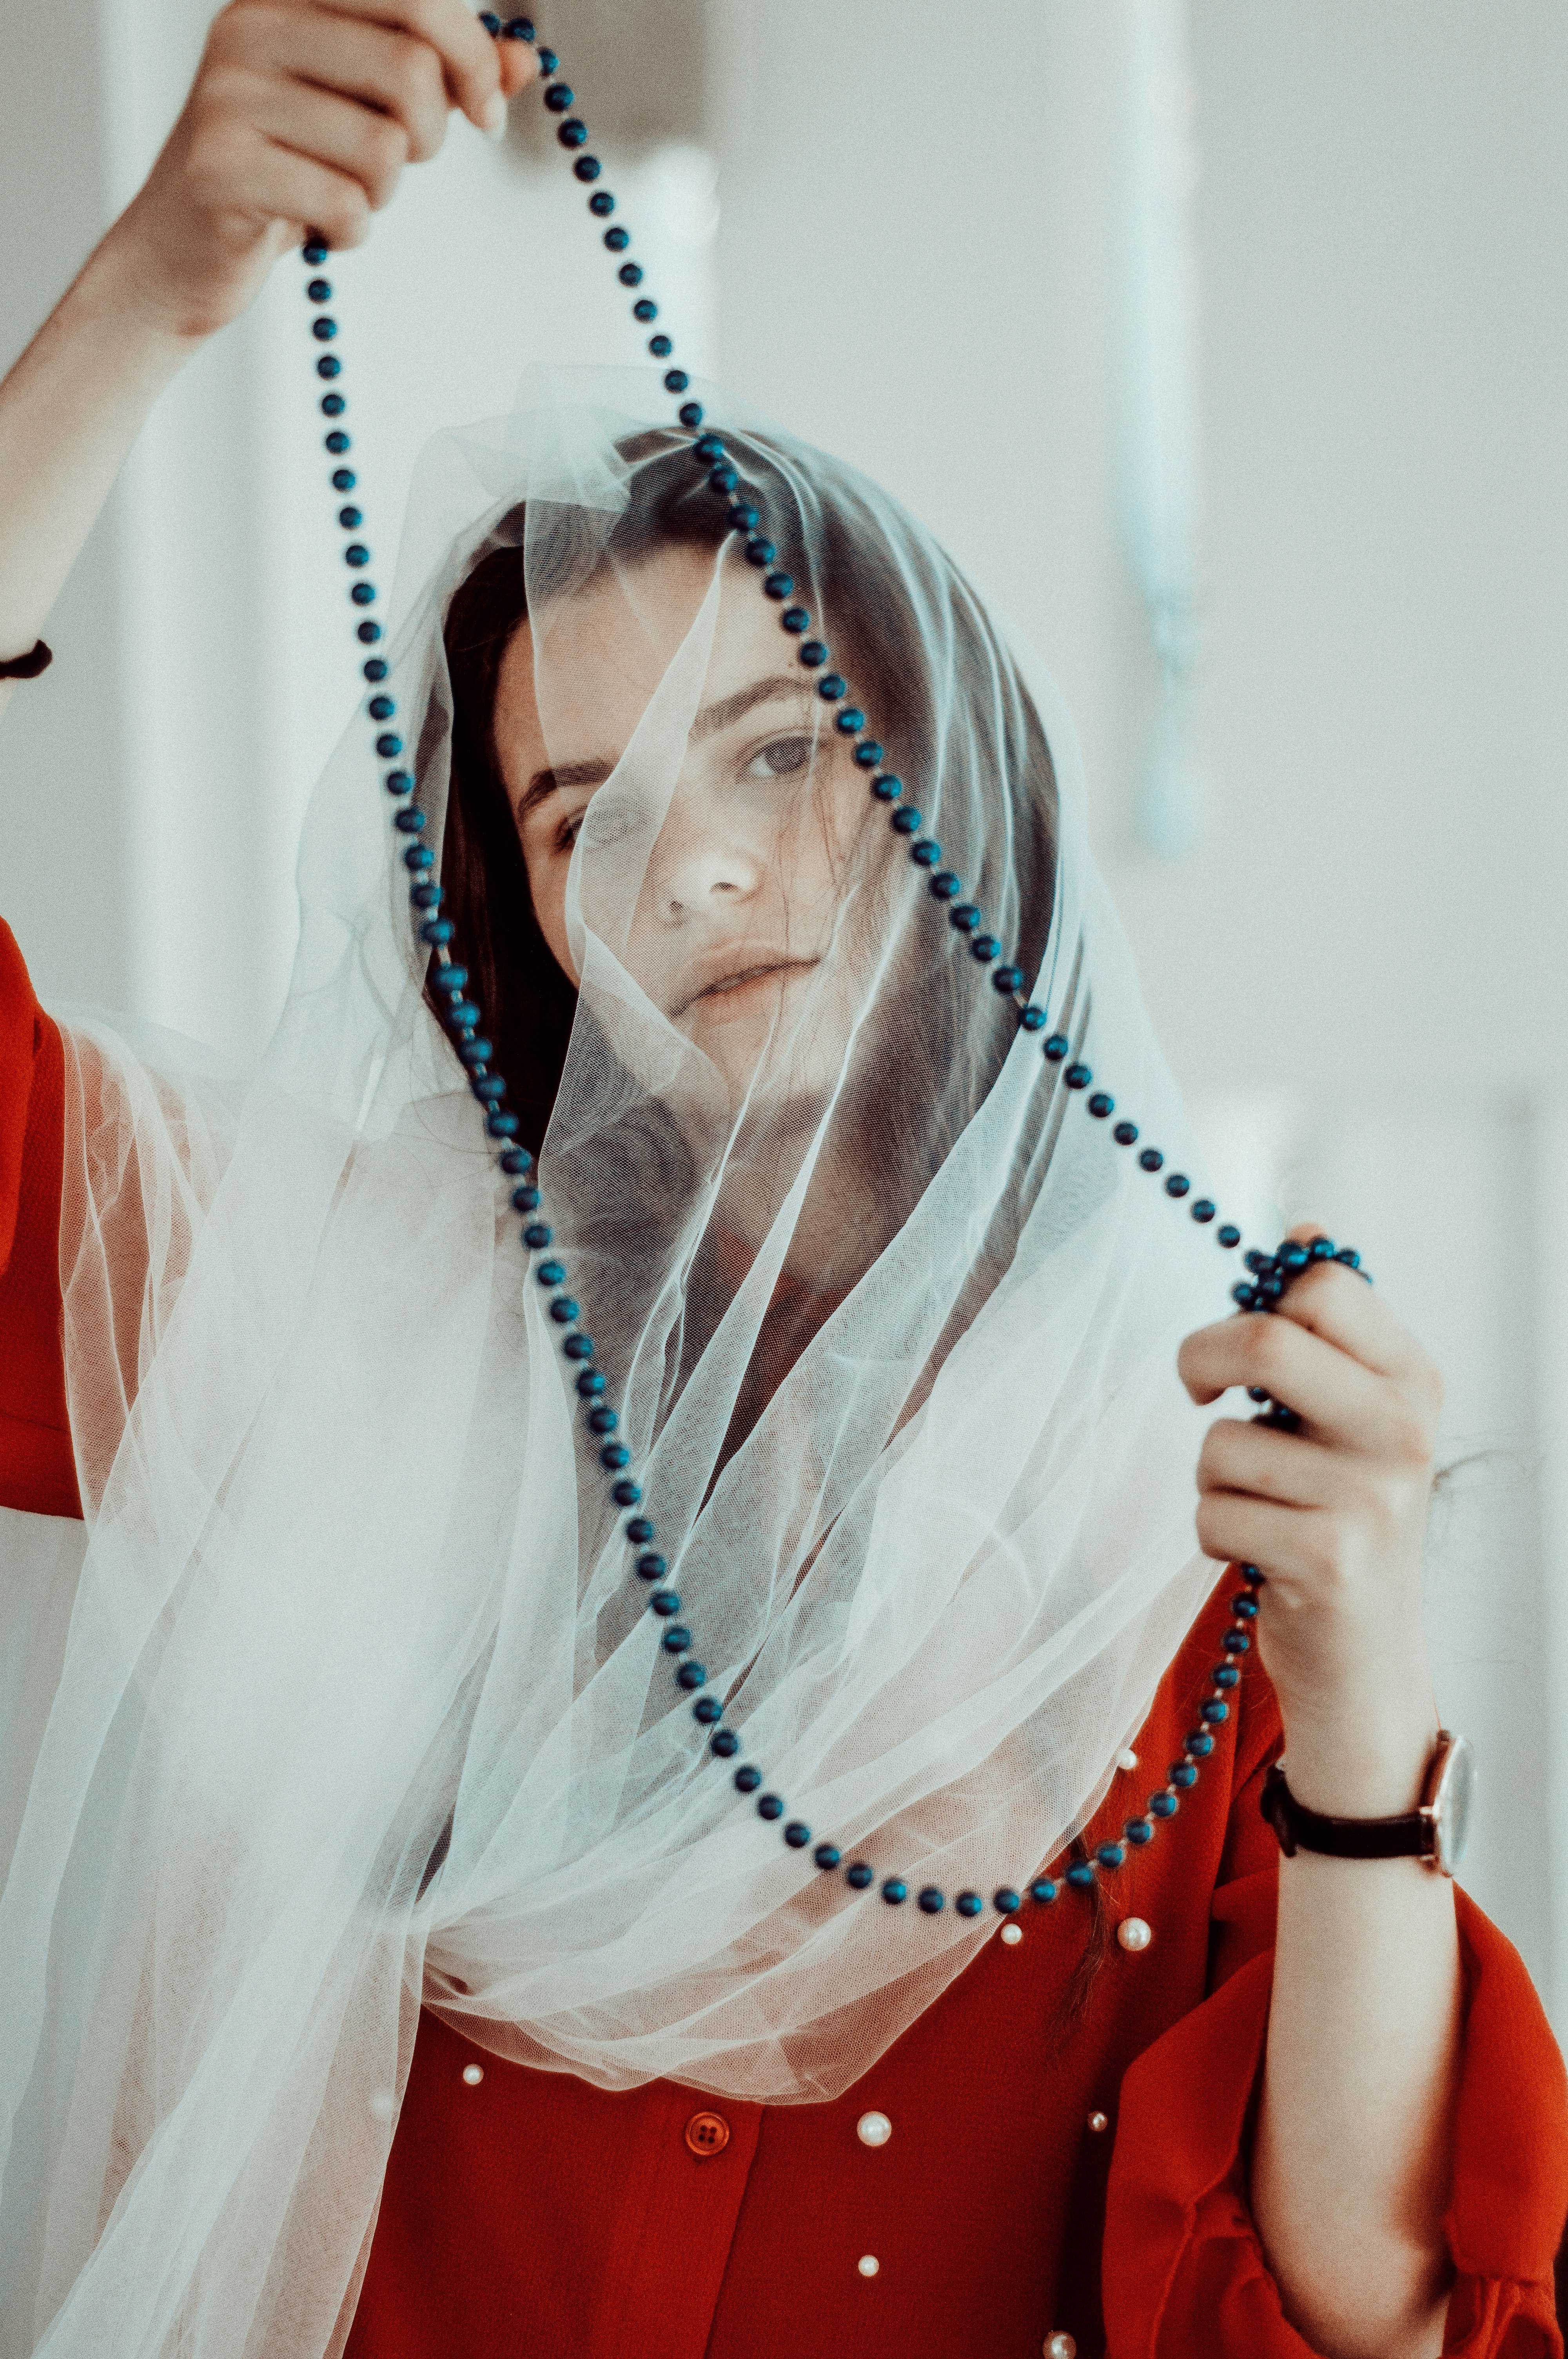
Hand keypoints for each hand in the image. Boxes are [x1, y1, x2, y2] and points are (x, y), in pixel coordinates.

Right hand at [101, 0, 538, 340]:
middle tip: (400, 159)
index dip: (473, 56)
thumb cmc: (287, 168)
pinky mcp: (224, 168)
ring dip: (383, 191)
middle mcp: (251, 27)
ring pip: (383, 148)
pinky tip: (316, 224)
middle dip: (429, 133)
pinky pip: (345, 205)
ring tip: (339, 190)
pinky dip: (350, 230)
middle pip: (409, 70)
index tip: (487, 108)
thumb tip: (524, 60)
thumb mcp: (368, 108)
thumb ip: (445, 76)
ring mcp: (231, 95)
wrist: (185, 248)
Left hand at [1177, 1225, 1444, 1815]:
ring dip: (1211, 1477)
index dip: (1255, 1302)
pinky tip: (1258, 1556)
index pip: (1328, 1282)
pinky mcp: (1327, 1558)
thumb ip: (1325, 1332)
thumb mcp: (1349, 1419)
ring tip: (1258, 1509)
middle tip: (1197, 1391)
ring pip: (1221, 1442)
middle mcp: (1404, 1431)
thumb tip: (1302, 1232)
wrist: (1366, 1662)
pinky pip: (1212, 1511)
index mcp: (1412, 1379)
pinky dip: (1212, 1533)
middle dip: (1201, 1360)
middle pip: (1267, 1341)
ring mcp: (1370, 1497)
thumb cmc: (1337, 1521)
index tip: (1237, 1341)